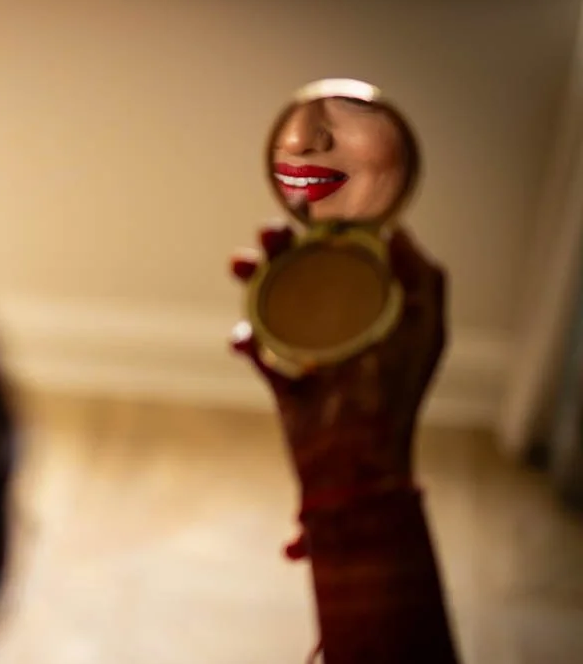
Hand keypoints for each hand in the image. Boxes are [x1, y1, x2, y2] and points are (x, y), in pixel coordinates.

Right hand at [229, 225, 446, 499]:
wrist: (352, 458)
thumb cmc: (392, 394)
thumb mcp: (423, 329)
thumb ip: (419, 276)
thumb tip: (397, 230)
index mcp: (376, 309)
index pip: (348, 255)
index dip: (329, 228)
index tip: (311, 205)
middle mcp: (342, 324)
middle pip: (303, 270)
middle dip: (282, 245)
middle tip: (270, 231)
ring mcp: (308, 349)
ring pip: (272, 300)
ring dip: (253, 278)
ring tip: (241, 266)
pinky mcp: (281, 377)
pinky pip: (255, 347)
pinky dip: (245, 338)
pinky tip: (245, 339)